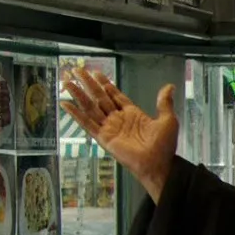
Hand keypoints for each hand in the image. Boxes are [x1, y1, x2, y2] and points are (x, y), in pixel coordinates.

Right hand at [60, 67, 178, 202]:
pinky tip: (65, 104)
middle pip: (100, 97)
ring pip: (90, 107)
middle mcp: (118, 119)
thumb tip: (169, 86)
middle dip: (88, 84)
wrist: (157, 164)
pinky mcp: (103, 137)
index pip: (115, 95)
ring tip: (66, 81)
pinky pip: (87, 124)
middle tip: (76, 70)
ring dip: (78, 94)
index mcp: (132, 114)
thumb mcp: (168, 120)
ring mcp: (109, 128)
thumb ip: (164, 103)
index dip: (105, 84)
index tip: (95, 72)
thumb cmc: (163, 145)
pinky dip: (76, 114)